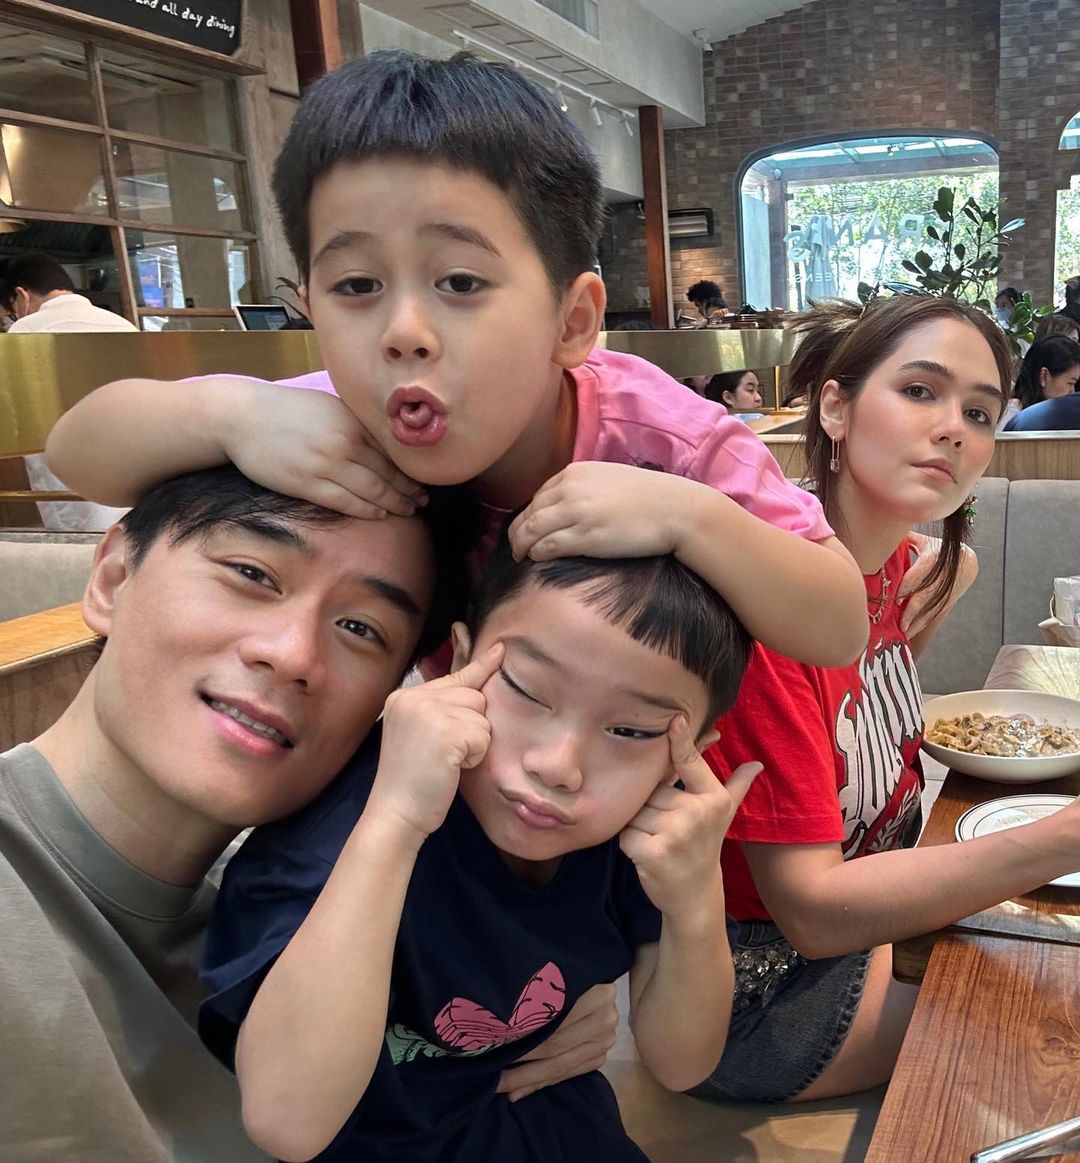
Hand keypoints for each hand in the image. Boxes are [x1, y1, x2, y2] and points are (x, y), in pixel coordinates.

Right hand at [224, 382, 425, 517]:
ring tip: (410, 510)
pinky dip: (368, 510)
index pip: (392, 451)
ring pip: (372, 491)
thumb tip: (385, 442)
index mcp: (351, 422)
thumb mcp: (328, 406)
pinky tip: (381, 514)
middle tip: (424, 500)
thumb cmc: (285, 411)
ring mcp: (326, 465)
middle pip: (388, 473)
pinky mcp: (307, 484)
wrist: (240, 417)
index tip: (425, 478)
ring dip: (395, 503)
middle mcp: (344, 443)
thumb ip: (355, 424)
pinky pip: (346, 502)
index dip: (411, 468)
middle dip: (409, 490)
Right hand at [366, 643, 503, 844]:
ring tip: (446, 761)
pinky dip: (475, 756)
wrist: (395, 814)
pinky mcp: (445, 731)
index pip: (454, 677)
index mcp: (404, 696)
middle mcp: (413, 698)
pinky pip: (483, 736)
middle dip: (472, 727)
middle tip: (445, 753)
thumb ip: (442, 707)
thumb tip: (477, 681)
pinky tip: (452, 768)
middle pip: (474, 697)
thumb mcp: (422, 734)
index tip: (501, 650)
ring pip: (482, 716)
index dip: (481, 667)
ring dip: (474, 743)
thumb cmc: (413, 781)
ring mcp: (427, 712)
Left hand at [496, 982, 618, 1101]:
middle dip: (524, 1067)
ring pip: (562, 1066)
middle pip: (558, 1048)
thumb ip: (537, 994)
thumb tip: (501, 1024)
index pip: (555, 1022)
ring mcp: (606, 1040)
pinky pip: (568, 1074)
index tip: (495, 1050)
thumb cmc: (562, 969)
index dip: (524, 1038)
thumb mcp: (554, 973)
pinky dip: (543, 1083)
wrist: (592, 971)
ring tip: (505, 1089)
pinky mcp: (601, 1055)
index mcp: (596, 992)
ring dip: (530, 1079)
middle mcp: (606, 1018)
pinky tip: (521, 1090)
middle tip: (496, 1080)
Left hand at [508, 462, 698, 561]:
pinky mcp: (585, 537)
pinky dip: (537, 553)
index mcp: (575, 473)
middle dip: (518, 532)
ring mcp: (576, 513)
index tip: (528, 528)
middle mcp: (570, 489)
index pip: (538, 495)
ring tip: (521, 556)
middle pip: (529, 513)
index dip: (529, 515)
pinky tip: (537, 559)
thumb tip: (566, 505)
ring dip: (521, 545)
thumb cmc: (648, 496)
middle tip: (516, 547)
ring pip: (531, 530)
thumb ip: (583, 487)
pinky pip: (548, 546)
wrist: (675, 509)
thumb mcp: (609, 478)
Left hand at [619, 716, 759, 919]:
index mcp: (712, 798)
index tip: (675, 718)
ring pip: (636, 811)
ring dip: (638, 826)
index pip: (690, 763)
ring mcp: (675, 833)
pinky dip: (629, 844)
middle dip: (650, 807)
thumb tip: (757, 764)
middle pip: (652, 790)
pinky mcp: (652, 852)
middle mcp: (696, 813)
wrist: (695, 895)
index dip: (680, 740)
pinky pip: (625, 834)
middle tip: (666, 828)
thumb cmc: (705, 846)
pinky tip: (646, 854)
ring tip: (657, 840)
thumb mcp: (723, 814)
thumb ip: (736, 786)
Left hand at [899, 532, 977, 636]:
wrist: (968, 561)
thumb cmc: (940, 549)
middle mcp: (939, 578)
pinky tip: (911, 632)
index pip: (916, 576)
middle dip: (910, 612)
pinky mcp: (948, 601)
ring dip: (916, 623)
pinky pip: (933, 614)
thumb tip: (885, 529)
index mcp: (932, 560)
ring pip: (929, 610)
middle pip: (923, 597)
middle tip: (898, 624)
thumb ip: (907, 539)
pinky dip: (922, 624)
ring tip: (903, 634)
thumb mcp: (926, 542)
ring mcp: (945, 591)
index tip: (894, 600)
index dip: (905, 589)